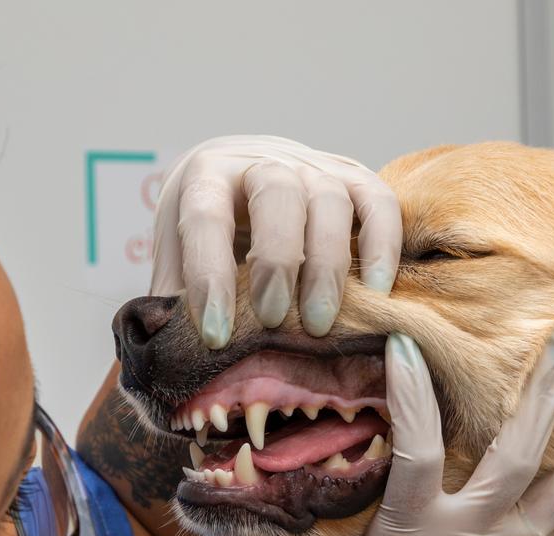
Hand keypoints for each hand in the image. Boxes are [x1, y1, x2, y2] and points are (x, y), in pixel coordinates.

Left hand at [150, 135, 401, 347]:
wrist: (243, 180)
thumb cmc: (211, 235)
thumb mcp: (179, 260)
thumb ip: (174, 302)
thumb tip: (172, 357)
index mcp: (208, 174)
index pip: (206, 215)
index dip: (209, 276)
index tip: (215, 335)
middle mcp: (263, 160)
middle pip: (278, 193)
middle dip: (277, 261)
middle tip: (271, 320)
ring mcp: (315, 166)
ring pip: (330, 199)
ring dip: (327, 265)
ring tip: (318, 323)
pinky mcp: (357, 180)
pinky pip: (380, 203)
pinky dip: (381, 246)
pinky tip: (376, 291)